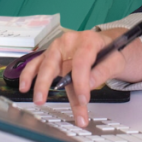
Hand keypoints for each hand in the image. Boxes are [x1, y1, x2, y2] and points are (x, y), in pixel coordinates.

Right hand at [18, 28, 141, 126]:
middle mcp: (69, 42)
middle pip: (55, 63)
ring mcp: (58, 48)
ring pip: (44, 65)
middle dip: (48, 83)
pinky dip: (30, 76)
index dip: (81, 82)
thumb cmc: (111, 52)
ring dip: (38, 83)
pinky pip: (38, 65)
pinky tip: (25, 87)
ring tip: (37, 99)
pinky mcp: (52, 56)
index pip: (81, 62)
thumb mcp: (116, 60)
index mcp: (88, 40)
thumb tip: (88, 85)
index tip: (83, 100)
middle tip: (44, 101)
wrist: (107, 44)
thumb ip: (103, 71)